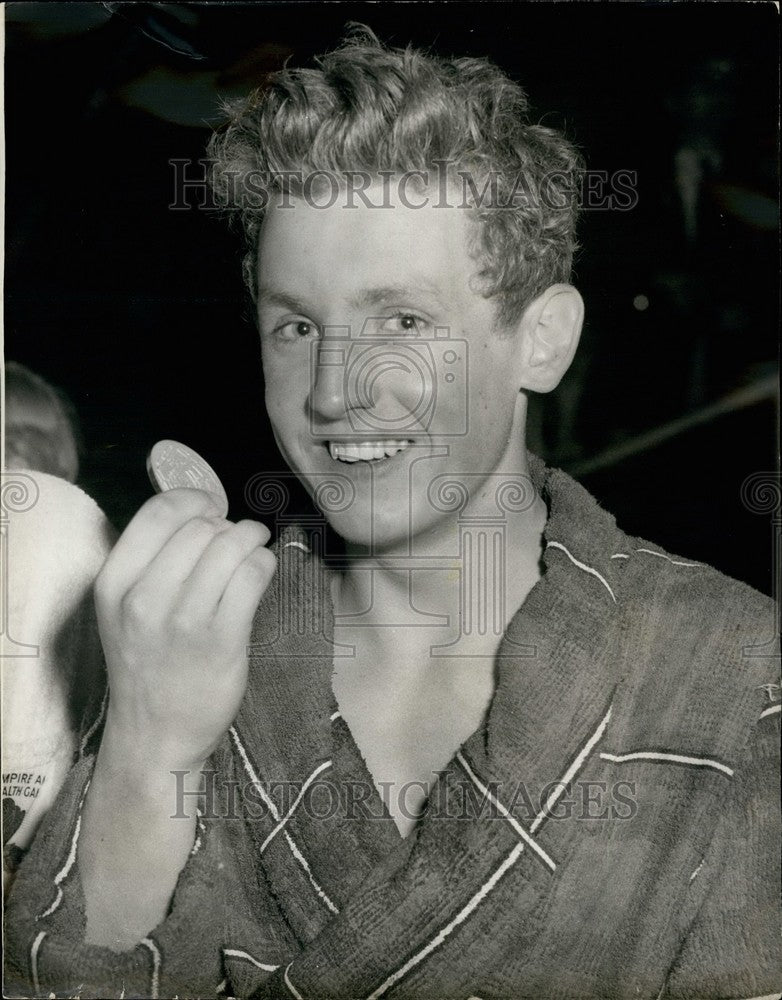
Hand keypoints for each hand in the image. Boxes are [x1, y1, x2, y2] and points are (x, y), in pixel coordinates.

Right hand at [94, 488, 274, 772]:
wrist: (155, 735)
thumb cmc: (146, 665)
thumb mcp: (124, 610)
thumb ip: (150, 562)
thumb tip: (200, 513)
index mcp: (114, 584)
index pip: (159, 513)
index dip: (195, 500)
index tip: (212, 507)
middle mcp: (144, 598)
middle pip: (201, 528)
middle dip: (226, 526)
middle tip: (235, 540)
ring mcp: (184, 620)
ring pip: (230, 546)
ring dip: (251, 539)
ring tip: (254, 548)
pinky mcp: (222, 639)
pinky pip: (252, 575)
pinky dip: (264, 563)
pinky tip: (261, 571)